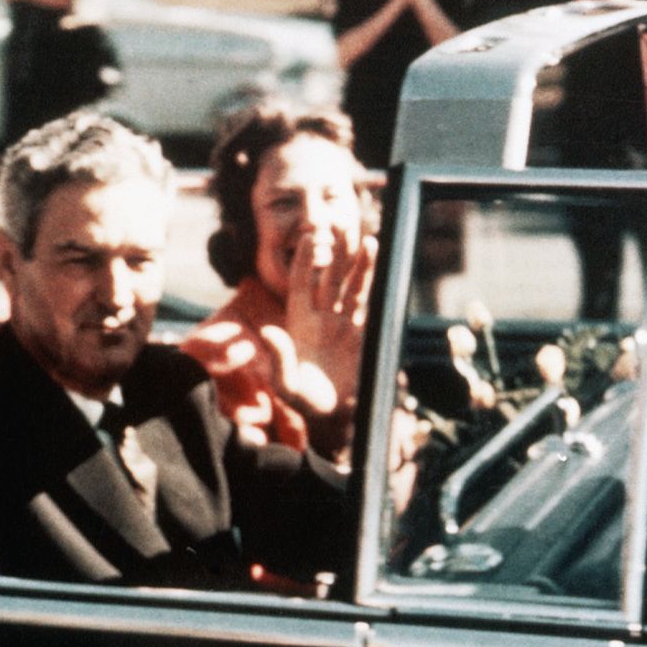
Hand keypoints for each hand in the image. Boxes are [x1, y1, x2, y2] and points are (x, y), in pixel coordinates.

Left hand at [265, 228, 377, 418]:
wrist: (335, 419)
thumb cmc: (306, 404)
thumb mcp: (286, 386)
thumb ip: (278, 359)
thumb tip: (267, 330)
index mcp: (299, 323)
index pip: (300, 283)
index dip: (304, 260)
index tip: (309, 237)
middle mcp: (322, 318)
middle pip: (329, 277)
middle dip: (335, 253)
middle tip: (342, 227)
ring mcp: (344, 324)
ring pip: (352, 285)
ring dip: (358, 263)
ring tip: (366, 239)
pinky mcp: (364, 333)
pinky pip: (370, 302)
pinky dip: (374, 282)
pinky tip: (380, 261)